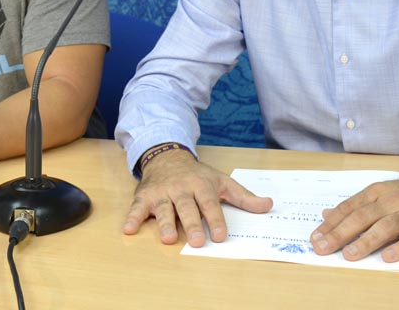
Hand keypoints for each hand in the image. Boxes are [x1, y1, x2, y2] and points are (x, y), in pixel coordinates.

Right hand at [122, 149, 273, 246]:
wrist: (166, 156)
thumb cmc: (197, 175)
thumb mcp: (221, 181)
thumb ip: (244, 197)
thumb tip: (269, 205)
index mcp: (201, 185)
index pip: (209, 203)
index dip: (215, 219)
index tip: (220, 234)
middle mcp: (181, 188)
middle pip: (187, 207)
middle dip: (191, 224)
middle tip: (196, 241)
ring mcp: (162, 193)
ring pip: (164, 209)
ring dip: (164, 223)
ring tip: (167, 238)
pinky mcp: (145, 197)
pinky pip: (138, 208)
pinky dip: (133, 217)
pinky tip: (129, 229)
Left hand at [310, 173, 398, 261]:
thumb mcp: (382, 193)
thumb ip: (356, 205)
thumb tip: (327, 214)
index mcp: (377, 192)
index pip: (349, 208)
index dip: (331, 223)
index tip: (315, 236)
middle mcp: (392, 200)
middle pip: (362, 217)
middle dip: (339, 233)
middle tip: (322, 247)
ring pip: (385, 227)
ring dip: (365, 241)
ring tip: (349, 255)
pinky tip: (387, 257)